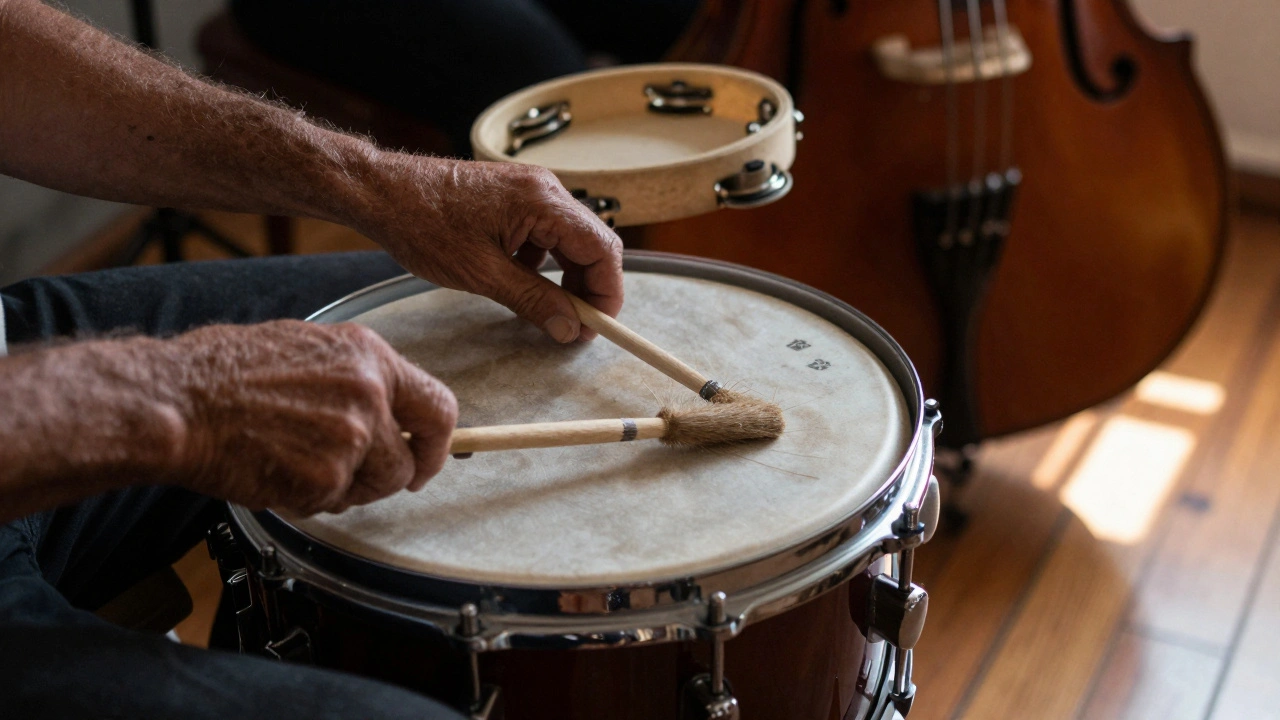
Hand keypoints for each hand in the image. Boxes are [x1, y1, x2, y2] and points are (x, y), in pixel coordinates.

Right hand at [166, 320, 456, 514]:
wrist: (177, 401)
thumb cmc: (224, 372)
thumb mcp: (308, 348)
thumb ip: (356, 378)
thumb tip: (389, 409)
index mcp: (370, 356)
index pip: (437, 405)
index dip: (438, 442)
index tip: (425, 457)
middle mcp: (369, 394)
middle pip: (410, 458)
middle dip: (394, 478)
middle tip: (367, 482)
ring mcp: (350, 438)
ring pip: (373, 486)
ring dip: (345, 489)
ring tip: (297, 464)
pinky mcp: (324, 478)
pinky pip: (331, 502)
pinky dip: (308, 499)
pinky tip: (274, 472)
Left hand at [355, 156, 623, 341]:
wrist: (380, 192)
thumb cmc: (422, 224)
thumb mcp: (482, 274)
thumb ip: (534, 300)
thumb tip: (570, 327)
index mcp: (543, 201)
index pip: (602, 248)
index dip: (606, 292)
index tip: (596, 325)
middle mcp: (544, 189)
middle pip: (592, 243)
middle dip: (589, 287)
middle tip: (574, 325)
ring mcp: (529, 190)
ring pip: (570, 239)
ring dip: (566, 275)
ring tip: (547, 308)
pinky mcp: (513, 197)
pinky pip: (546, 232)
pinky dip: (543, 261)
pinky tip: (519, 279)